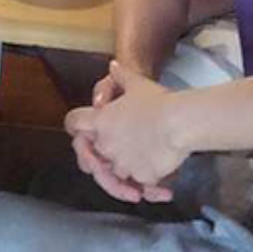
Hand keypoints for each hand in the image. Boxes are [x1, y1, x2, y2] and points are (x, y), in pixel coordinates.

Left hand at [67, 71, 154, 203]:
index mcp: (100, 122)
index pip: (73, 123)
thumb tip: (113, 66)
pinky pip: (139, 184)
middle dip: (101, 156)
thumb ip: (121, 76)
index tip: (83, 128)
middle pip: (90, 157)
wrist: (179, 122)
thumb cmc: (159, 102)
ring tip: (143, 165)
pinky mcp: (140, 176)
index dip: (76, 125)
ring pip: (114, 174)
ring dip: (125, 171)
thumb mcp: (137, 84)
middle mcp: (106, 145)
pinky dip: (148, 185)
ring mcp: (122, 163)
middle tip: (118, 152)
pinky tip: (161, 183)